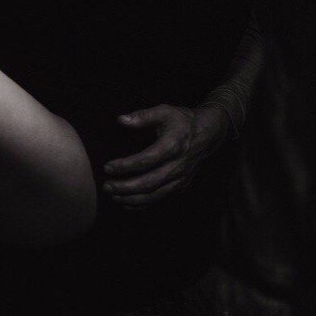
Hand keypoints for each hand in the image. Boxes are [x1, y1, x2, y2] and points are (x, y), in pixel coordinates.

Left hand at [101, 103, 227, 208]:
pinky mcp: (181, 185)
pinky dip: (143, 204)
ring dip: (132, 198)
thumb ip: (143, 116)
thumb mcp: (164, 111)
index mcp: (172, 145)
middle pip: (149, 182)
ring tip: (113, 196)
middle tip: (106, 186)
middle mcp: (177, 165)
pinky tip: (127, 203)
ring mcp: (180, 178)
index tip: (107, 167)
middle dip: (126, 187)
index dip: (126, 166)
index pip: (146, 160)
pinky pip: (160, 198)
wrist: (208, 134)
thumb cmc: (182, 121)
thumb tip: (121, 120)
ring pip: (155, 195)